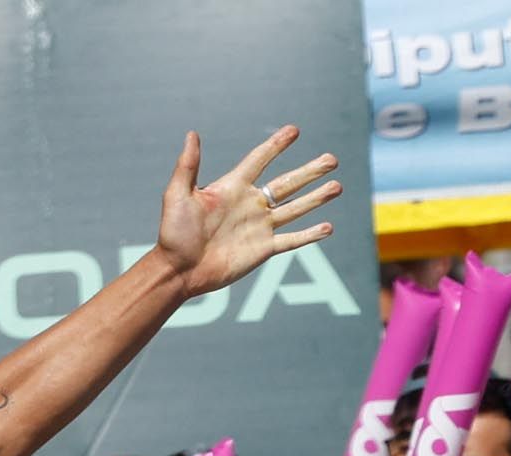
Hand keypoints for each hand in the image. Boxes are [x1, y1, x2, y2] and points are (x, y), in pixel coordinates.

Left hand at [152, 127, 341, 296]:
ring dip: (317, 197)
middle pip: (287, 183)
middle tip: (332, 159)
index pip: (259, 160)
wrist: (177, 270)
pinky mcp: (263, 249)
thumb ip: (188, 165)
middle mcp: (250, 204)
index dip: (276, 145)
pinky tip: (328, 227)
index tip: (294, 130)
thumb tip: (191, 134)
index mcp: (233, 188)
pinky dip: (310, 234)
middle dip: (310, 171)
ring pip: (295, 208)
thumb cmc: (173, 233)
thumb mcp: (178, 195)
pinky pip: (291, 239)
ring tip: (337, 186)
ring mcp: (259, 227)